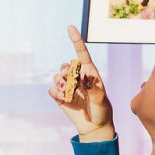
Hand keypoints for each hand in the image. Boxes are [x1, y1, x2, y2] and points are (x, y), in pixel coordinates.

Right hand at [47, 26, 114, 141]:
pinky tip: (64, 99)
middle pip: (66, 65)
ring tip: (69, 92)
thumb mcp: (101, 101)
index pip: (82, 53)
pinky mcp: (60, 96)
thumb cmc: (102, 111)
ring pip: (57, 76)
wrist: (94, 126)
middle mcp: (78, 77)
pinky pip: (52, 89)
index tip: (70, 27)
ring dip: (60, 82)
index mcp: (90, 73)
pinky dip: (56, 93)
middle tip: (72, 81)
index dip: (76, 40)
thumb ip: (94, 91)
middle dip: (66, 71)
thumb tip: (82, 81)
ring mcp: (68, 86)